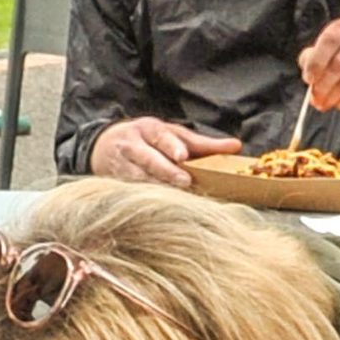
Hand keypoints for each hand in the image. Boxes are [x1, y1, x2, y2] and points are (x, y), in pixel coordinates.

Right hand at [91, 119, 238, 186]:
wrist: (103, 145)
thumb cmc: (148, 140)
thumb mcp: (173, 135)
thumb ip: (204, 143)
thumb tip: (237, 146)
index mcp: (148, 129)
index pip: (161, 136)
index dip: (171, 146)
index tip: (183, 156)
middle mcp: (132, 146)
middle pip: (148, 159)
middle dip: (166, 171)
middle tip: (185, 182)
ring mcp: (119, 165)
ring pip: (137, 179)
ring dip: (156, 188)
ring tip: (175, 199)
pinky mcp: (112, 183)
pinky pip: (128, 192)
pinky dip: (142, 200)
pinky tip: (156, 210)